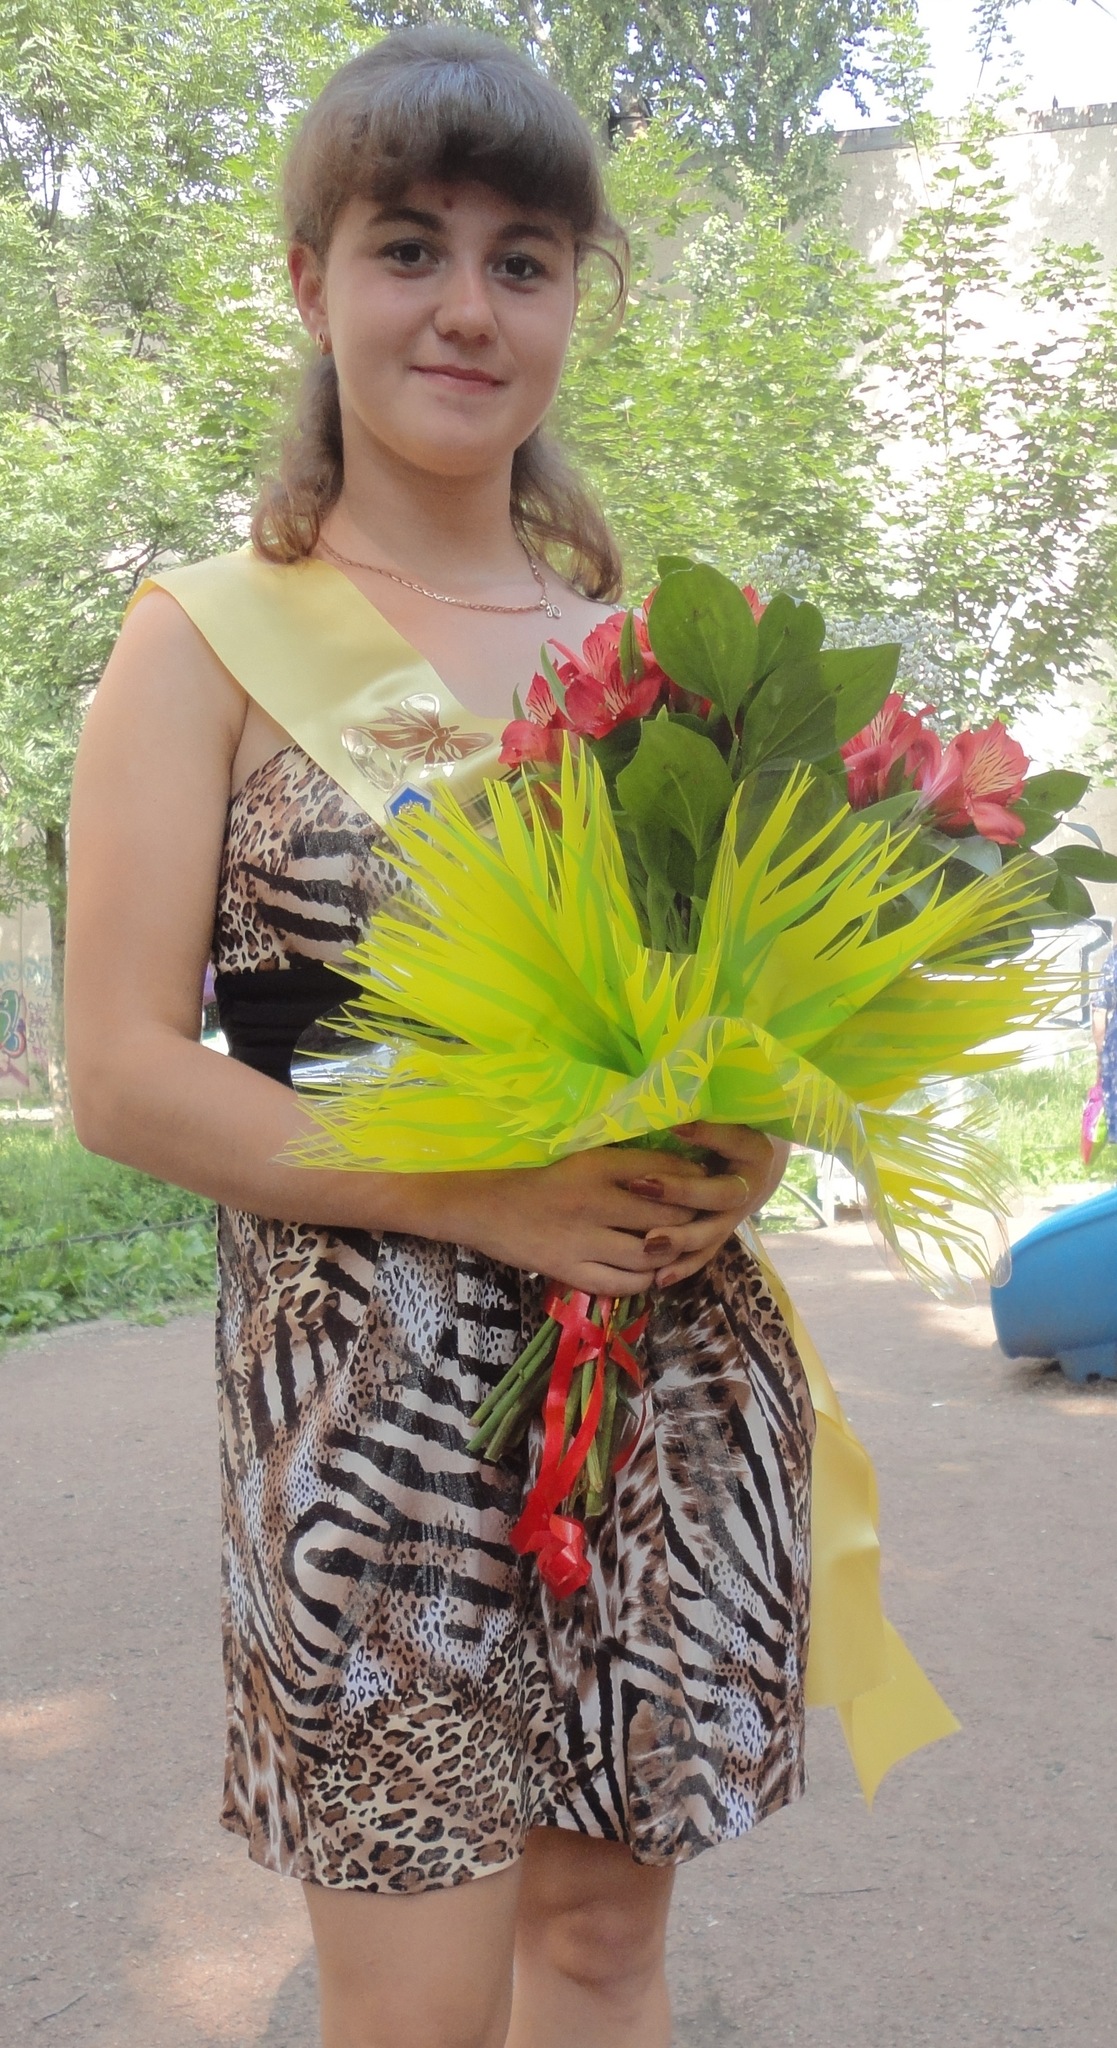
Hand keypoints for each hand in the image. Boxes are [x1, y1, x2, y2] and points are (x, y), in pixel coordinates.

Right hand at [440, 1145, 707, 1295]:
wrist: (485, 1207)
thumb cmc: (540, 1179)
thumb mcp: (583, 1159)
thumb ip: (626, 1165)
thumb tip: (681, 1171)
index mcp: (596, 1165)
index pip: (662, 1171)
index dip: (692, 1179)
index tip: (705, 1182)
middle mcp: (593, 1201)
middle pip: (664, 1214)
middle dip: (690, 1218)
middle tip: (703, 1218)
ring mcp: (582, 1240)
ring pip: (649, 1253)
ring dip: (671, 1252)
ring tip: (679, 1247)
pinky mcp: (570, 1271)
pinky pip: (623, 1284)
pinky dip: (645, 1280)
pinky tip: (650, 1272)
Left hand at [625, 1121, 791, 1290]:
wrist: (756, 1166)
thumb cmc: (731, 1131)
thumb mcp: (725, 1117)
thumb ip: (704, 1112)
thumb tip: (668, 1104)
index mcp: (755, 1151)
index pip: (734, 1140)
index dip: (708, 1135)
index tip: (676, 1126)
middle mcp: (750, 1188)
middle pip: (721, 1195)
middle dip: (682, 1193)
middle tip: (643, 1186)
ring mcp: (736, 1217)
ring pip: (712, 1233)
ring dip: (680, 1239)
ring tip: (649, 1243)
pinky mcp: (721, 1236)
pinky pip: (704, 1256)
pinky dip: (682, 1268)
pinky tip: (658, 1279)